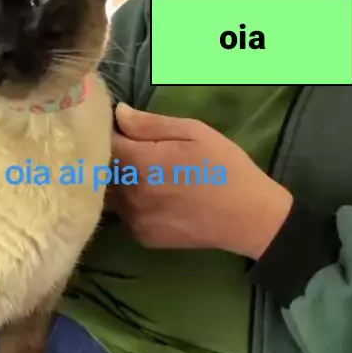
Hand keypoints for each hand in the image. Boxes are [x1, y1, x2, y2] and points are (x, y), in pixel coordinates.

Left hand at [109, 103, 293, 259]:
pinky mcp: (141, 237)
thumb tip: (118, 114)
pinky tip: (155, 198)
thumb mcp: (194, 133)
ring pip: (110, 193)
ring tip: (147, 175)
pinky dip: (131, 204)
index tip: (123, 129)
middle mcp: (129, 194)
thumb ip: (150, 124)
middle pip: (103, 170)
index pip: (104, 142)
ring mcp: (133, 219)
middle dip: (113, 158)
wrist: (249, 218)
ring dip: (119, 182)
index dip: (110, 132)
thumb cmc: (225, 168)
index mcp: (140, 163)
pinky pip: (124, 214)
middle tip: (139, 152)